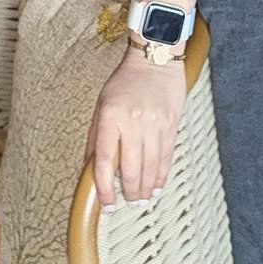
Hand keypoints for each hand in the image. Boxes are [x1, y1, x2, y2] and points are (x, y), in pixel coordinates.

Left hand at [87, 49, 185, 210]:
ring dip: (146, 189)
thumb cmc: (126, 81)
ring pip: (151, 168)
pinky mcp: (171, 125)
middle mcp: (133, 122)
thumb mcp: (102, 104)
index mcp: (110, 116)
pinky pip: (166, 158)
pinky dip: (161, 176)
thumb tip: (91, 168)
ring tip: (141, 200)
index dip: (105, 189)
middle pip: (131, 170)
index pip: (105, 162)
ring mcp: (154, 124)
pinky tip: (157, 186)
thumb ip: (95, 138)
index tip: (107, 204)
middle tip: (127, 203)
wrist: (155, 59)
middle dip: (129, 193)